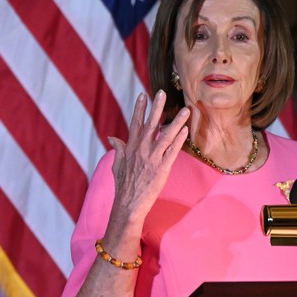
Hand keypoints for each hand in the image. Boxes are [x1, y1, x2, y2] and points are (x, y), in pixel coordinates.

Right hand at [107, 91, 188, 226]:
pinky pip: (172, 151)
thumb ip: (118, 149)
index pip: (135, 123)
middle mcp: (141, 150)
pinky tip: (185, 130)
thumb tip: (111, 138)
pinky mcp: (162, 168)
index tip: (142, 95)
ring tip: (185, 110)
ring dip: (176, 122)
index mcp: (130, 147)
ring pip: (165, 135)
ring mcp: (152, 158)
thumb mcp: (117, 165)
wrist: (129, 203)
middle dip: (156, 107)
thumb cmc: (123, 185)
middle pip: (150, 124)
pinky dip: (179, 140)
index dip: (139, 109)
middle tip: (162, 93)